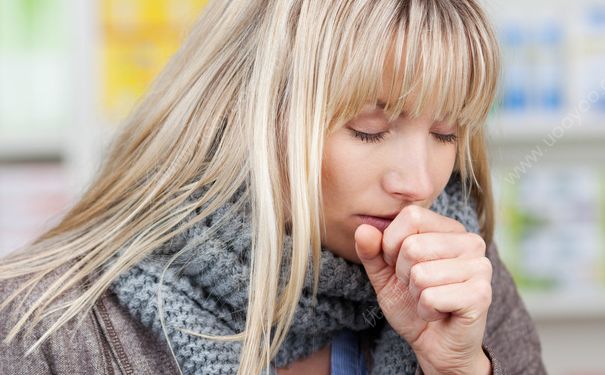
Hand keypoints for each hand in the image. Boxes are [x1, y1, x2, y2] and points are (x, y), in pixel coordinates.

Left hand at [355, 205, 492, 373]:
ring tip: (430, 299)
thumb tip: (363, 229)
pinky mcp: (481, 294)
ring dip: (416, 294)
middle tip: (419, 287)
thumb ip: (372, 251)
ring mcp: (480, 267)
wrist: (435, 343)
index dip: (392, 244)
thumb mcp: (384, 273)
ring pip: (420, 274)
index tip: (400, 265)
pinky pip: (431, 297)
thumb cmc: (412, 303)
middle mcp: (471, 241)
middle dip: (403, 274)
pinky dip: (426, 310)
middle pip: (412, 246)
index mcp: (449, 228)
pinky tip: (440, 313)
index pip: (411, 216)